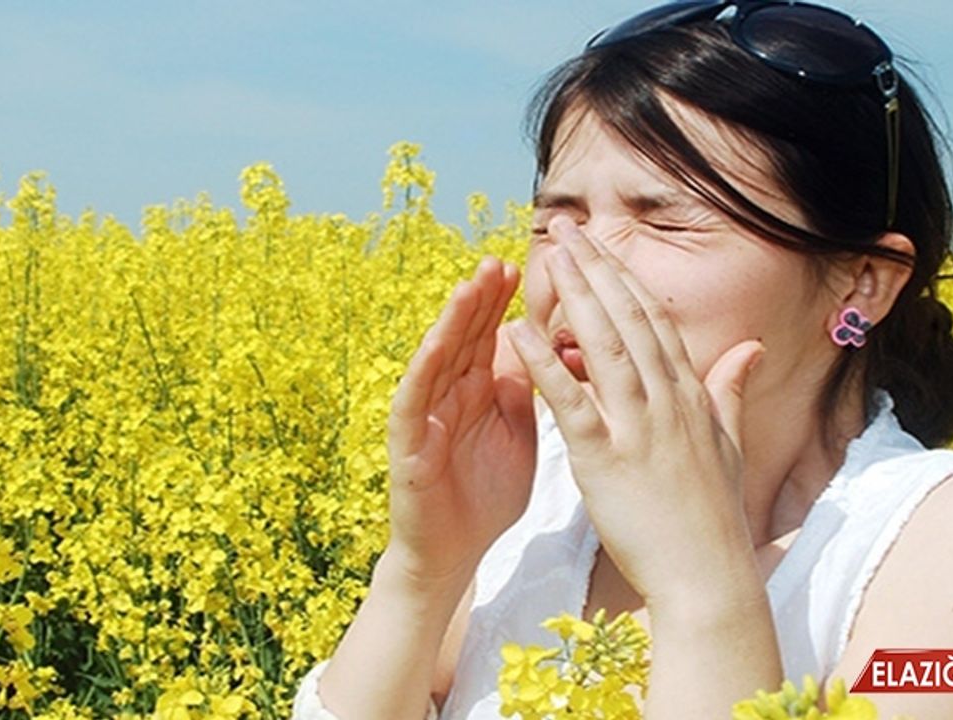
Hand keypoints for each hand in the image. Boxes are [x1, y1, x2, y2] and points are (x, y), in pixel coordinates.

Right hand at [386, 256, 538, 584]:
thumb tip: (544, 344)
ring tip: (469, 287)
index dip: (505, 302)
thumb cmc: (486, 495)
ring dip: (453, 322)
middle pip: (465, 337)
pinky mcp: (408, 444)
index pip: (491, 335)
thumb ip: (525, 391)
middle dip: (481, 298)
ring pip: (438, 358)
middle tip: (499, 260)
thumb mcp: (519, 434)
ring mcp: (425, 415)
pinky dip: (424, 370)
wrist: (456, 554)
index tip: (527, 266)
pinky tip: (437, 344)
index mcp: (479, 391)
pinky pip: (414, 400)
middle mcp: (449, 394)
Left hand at [504, 216, 765, 606]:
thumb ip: (731, 391)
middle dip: (596, 268)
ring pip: (604, 346)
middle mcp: (667, 400)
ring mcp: (639, 427)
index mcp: (690, 395)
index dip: (624, 277)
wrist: (708, 577)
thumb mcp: (729, 445)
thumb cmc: (712, 516)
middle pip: (628, 319)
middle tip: (565, 229)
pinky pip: (572, 402)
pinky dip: (545, 364)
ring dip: (574, 296)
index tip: (600, 244)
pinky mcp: (606, 459)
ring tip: (548, 257)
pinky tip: (519, 332)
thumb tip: (752, 348)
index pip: (654, 320)